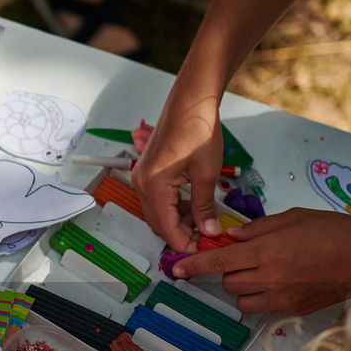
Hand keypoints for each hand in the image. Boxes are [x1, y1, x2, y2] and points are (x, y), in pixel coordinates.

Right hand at [132, 93, 224, 252]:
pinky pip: (157, 199)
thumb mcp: (206, 173)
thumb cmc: (196, 128)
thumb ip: (205, 207)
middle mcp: (142, 183)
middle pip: (157, 223)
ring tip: (202, 222)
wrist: (190, 101)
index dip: (184, 242)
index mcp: (153, 185)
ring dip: (177, 221)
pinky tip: (192, 206)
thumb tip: (208, 231)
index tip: (202, 248)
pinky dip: (173, 207)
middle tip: (205, 238)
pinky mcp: (148, 171)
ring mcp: (142, 177)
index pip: (165, 227)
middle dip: (180, 234)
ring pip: (156, 212)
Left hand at [169, 208, 350, 314]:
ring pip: (241, 300)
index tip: (179, 268)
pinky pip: (263, 308)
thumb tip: (231, 236)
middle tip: (246, 258)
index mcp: (267, 252)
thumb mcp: (294, 218)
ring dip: (242, 286)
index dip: (195, 265)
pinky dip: (261, 297)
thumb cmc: (336, 232)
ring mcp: (282, 297)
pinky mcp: (293, 310)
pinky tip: (279, 282)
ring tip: (262, 271)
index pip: (219, 261)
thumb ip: (258, 229)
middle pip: (228, 282)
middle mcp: (270, 278)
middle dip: (229, 271)